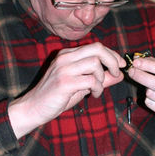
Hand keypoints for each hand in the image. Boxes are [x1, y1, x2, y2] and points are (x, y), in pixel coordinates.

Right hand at [8, 43, 124, 138]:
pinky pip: (90, 81)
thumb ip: (98, 79)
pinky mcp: (64, 82)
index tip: (121, 65)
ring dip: (101, 77)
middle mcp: (65, 58)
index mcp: (68, 55)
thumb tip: (119, 75)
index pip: (96, 47)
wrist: (34, 108)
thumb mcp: (81, 86)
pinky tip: (93, 95)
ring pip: (94, 63)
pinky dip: (97, 88)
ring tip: (97, 89)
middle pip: (97, 49)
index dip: (112, 55)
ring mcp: (64, 69)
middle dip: (112, 60)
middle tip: (116, 73)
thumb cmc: (57, 97)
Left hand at [128, 56, 154, 127]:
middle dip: (142, 76)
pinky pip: (151, 104)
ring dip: (146, 88)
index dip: (149, 65)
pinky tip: (153, 95)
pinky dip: (148, 98)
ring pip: (152, 95)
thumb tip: (140, 58)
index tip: (137, 62)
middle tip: (132, 71)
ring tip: (149, 85)